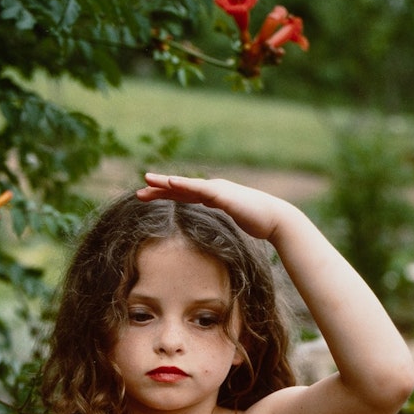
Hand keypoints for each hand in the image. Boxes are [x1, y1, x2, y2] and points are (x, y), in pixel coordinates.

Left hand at [137, 173, 290, 240]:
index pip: (184, 195)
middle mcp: (212, 189)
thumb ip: (220, 220)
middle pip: (180, 188)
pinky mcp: (222, 194)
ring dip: (167, 183)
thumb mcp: (232, 221)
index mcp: (212, 196)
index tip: (147, 195)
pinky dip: (184, 185)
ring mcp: (217, 189)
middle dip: (159, 188)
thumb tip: (210, 232)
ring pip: (186, 185)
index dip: (165, 194)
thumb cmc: (256, 221)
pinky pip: (199, 189)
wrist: (274, 218)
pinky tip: (171, 183)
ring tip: (149, 180)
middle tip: (139, 190)